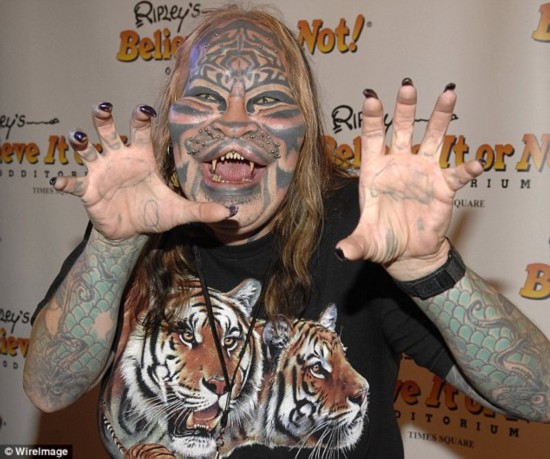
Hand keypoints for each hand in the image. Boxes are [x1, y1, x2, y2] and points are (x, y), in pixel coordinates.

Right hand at [51, 103, 232, 239]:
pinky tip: (60, 182)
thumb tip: (231, 212)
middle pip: (108, 131)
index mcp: (142, 157)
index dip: (140, 118)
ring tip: (77, 137)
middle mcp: (119, 158)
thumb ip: (202, 210)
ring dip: (81, 141)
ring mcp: (101, 172)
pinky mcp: (88, 190)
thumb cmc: (154, 213)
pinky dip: (66, 182)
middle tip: (102, 107)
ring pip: (88, 150)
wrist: (132, 232)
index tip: (144, 109)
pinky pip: (74, 183)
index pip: (140, 132)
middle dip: (103, 118)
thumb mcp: (179, 211)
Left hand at [336, 81, 483, 278]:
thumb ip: (354, 245)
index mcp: (375, 171)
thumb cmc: (383, 240)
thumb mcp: (366, 243)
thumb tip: (341, 253)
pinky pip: (456, 174)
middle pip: (401, 129)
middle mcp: (399, 164)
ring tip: (449, 94)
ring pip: (432, 138)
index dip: (371, 118)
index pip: (371, 139)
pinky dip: (466, 169)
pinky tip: (476, 164)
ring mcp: (422, 172)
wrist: (407, 253)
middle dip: (404, 108)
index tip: (371, 97)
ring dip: (440, 118)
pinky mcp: (442, 186)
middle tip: (408, 86)